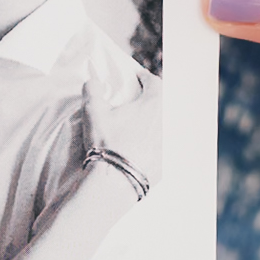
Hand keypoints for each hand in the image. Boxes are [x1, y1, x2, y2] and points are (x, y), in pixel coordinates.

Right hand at [79, 63, 155, 197]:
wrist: (115, 180)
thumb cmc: (106, 143)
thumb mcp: (93, 113)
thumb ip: (92, 91)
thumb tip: (92, 81)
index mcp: (152, 105)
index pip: (154, 83)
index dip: (145, 78)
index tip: (138, 78)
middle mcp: (165, 122)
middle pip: (163, 104)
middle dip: (153, 100)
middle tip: (141, 100)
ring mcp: (167, 143)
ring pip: (165, 126)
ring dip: (156, 122)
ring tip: (142, 125)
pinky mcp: (165, 162)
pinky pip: (163, 148)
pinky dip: (155, 144)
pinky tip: (144, 148)